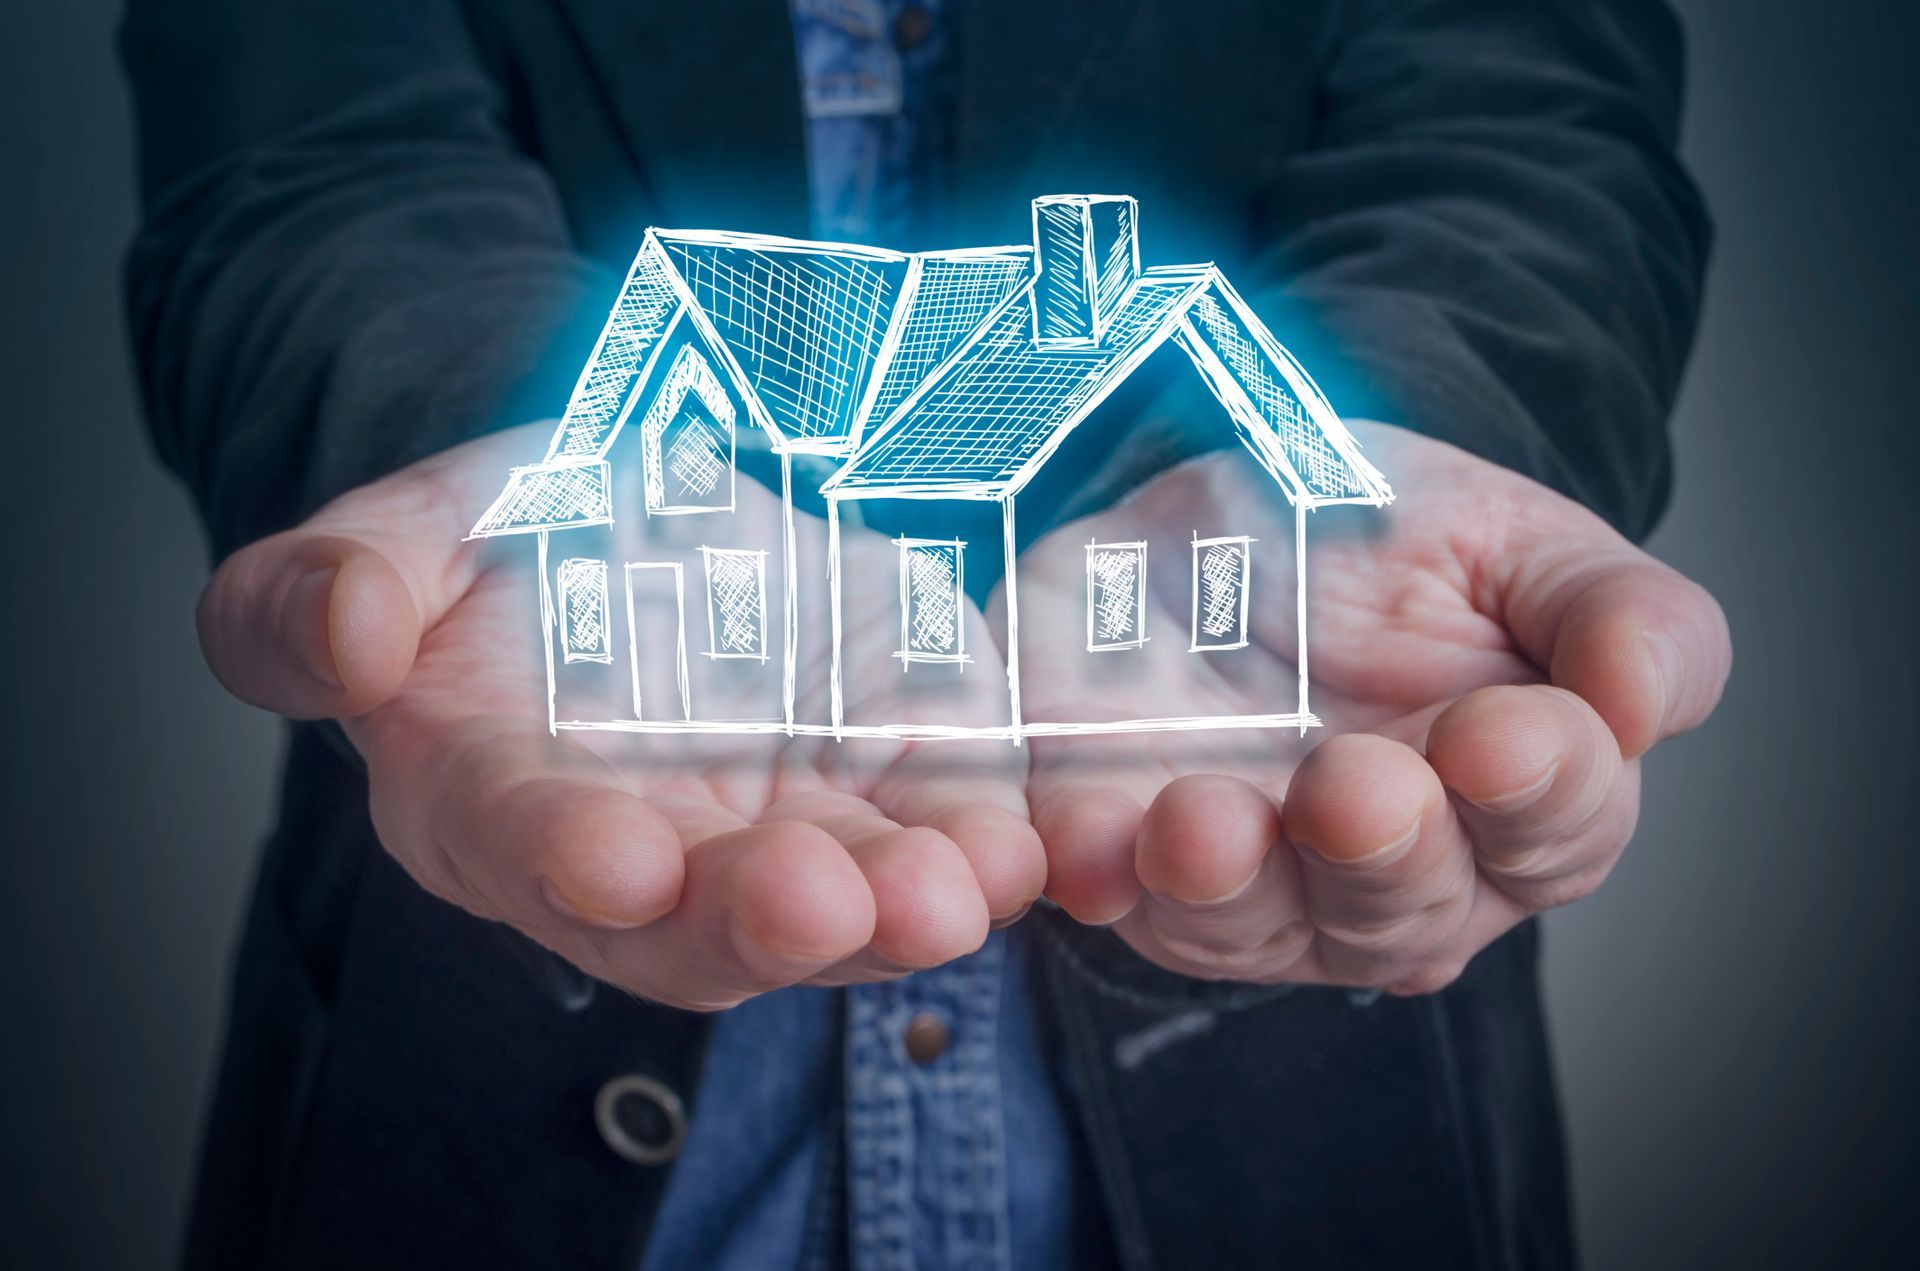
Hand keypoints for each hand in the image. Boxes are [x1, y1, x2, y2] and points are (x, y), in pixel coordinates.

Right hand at [197, 424, 1042, 1009]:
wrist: (669, 521)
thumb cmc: (522, 536)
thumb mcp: (417, 522)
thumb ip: (329, 588)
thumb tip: (340, 631)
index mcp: (497, 798)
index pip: (514, 842)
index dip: (561, 855)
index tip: (615, 860)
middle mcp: (649, 857)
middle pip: (696, 922)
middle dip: (761, 917)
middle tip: (822, 902)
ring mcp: (783, 836)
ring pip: (838, 909)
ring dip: (899, 912)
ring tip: (956, 888)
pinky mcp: (895, 792)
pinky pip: (945, 840)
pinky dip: (988, 851)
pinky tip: (1030, 844)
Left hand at [1004, 422, 1729, 993]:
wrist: (1228, 509)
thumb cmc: (1391, 541)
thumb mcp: (1516, 542)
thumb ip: (1611, 615)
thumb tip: (1643, 701)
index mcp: (1508, 802)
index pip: (1552, 828)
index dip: (1537, 791)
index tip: (1509, 735)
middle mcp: (1375, 874)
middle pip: (1394, 905)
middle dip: (1375, 853)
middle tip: (1355, 788)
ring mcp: (1236, 880)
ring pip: (1237, 921)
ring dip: (1218, 884)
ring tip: (1202, 822)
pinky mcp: (1105, 849)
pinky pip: (1084, 881)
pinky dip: (1067, 873)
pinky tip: (1057, 850)